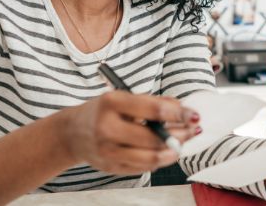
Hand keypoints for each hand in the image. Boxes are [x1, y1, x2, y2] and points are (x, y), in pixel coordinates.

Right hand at [59, 91, 199, 174]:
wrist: (72, 133)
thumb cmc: (103, 112)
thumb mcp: (123, 98)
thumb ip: (152, 102)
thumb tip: (182, 109)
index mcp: (112, 103)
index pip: (153, 110)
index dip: (178, 113)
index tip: (193, 115)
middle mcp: (107, 127)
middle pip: (154, 137)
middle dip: (180, 135)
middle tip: (193, 131)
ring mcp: (108, 150)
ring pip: (150, 158)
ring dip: (172, 152)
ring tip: (181, 145)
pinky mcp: (111, 167)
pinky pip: (143, 168)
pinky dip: (158, 160)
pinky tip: (165, 152)